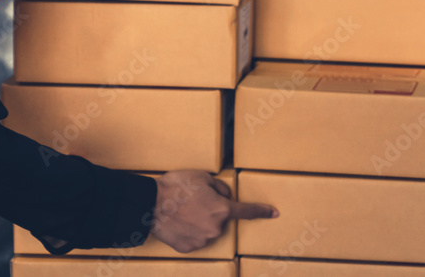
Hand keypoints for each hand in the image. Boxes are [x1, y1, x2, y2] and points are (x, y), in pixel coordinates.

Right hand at [150, 170, 276, 252]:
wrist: (151, 204)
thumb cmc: (177, 186)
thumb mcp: (203, 177)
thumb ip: (220, 188)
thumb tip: (224, 196)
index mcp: (222, 209)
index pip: (247, 211)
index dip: (262, 211)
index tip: (274, 213)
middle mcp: (215, 228)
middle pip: (221, 219)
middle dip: (213, 210)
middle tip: (194, 201)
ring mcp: (202, 241)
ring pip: (207, 229)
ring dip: (200, 222)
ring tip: (183, 210)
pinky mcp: (188, 248)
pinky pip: (194, 238)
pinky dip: (189, 231)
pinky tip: (178, 222)